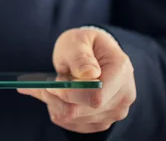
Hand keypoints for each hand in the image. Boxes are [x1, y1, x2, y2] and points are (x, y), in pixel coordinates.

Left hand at [19, 28, 135, 133]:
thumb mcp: (78, 41)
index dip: (70, 93)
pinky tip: (56, 96)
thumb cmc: (84, 44)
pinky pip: (73, 124)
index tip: (53, 84)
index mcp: (121, 70)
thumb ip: (80, 56)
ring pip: (75, 119)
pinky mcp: (102, 121)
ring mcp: (115, 111)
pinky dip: (59, 110)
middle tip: (42, 85)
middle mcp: (124, 95)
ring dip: (55, 104)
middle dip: (58, 98)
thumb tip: (88, 73)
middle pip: (84, 110)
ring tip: (50, 86)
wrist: (92, 53)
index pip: (96, 95)